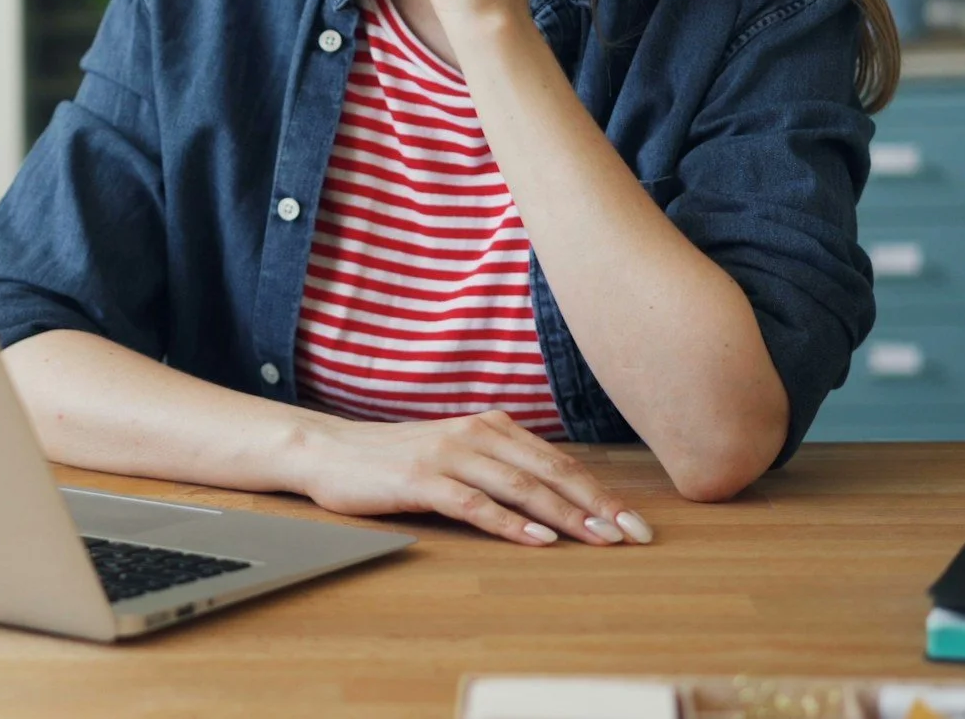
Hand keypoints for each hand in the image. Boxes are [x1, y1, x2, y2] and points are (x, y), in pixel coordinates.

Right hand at [292, 408, 651, 546]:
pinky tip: (537, 540)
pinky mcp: (421, 479)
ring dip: (565, 515)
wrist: (329, 451)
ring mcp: (448, 454)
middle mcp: (475, 433)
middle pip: (551, 473)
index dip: (602, 492)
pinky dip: (510, 523)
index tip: (635, 522)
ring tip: (599, 539)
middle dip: (599, 505)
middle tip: (635, 535)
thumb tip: (556, 498)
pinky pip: (475, 503)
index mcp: (491, 426)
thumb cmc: (395, 459)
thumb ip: (500, 466)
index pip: (560, 463)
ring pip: (520, 487)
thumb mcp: (456, 453)